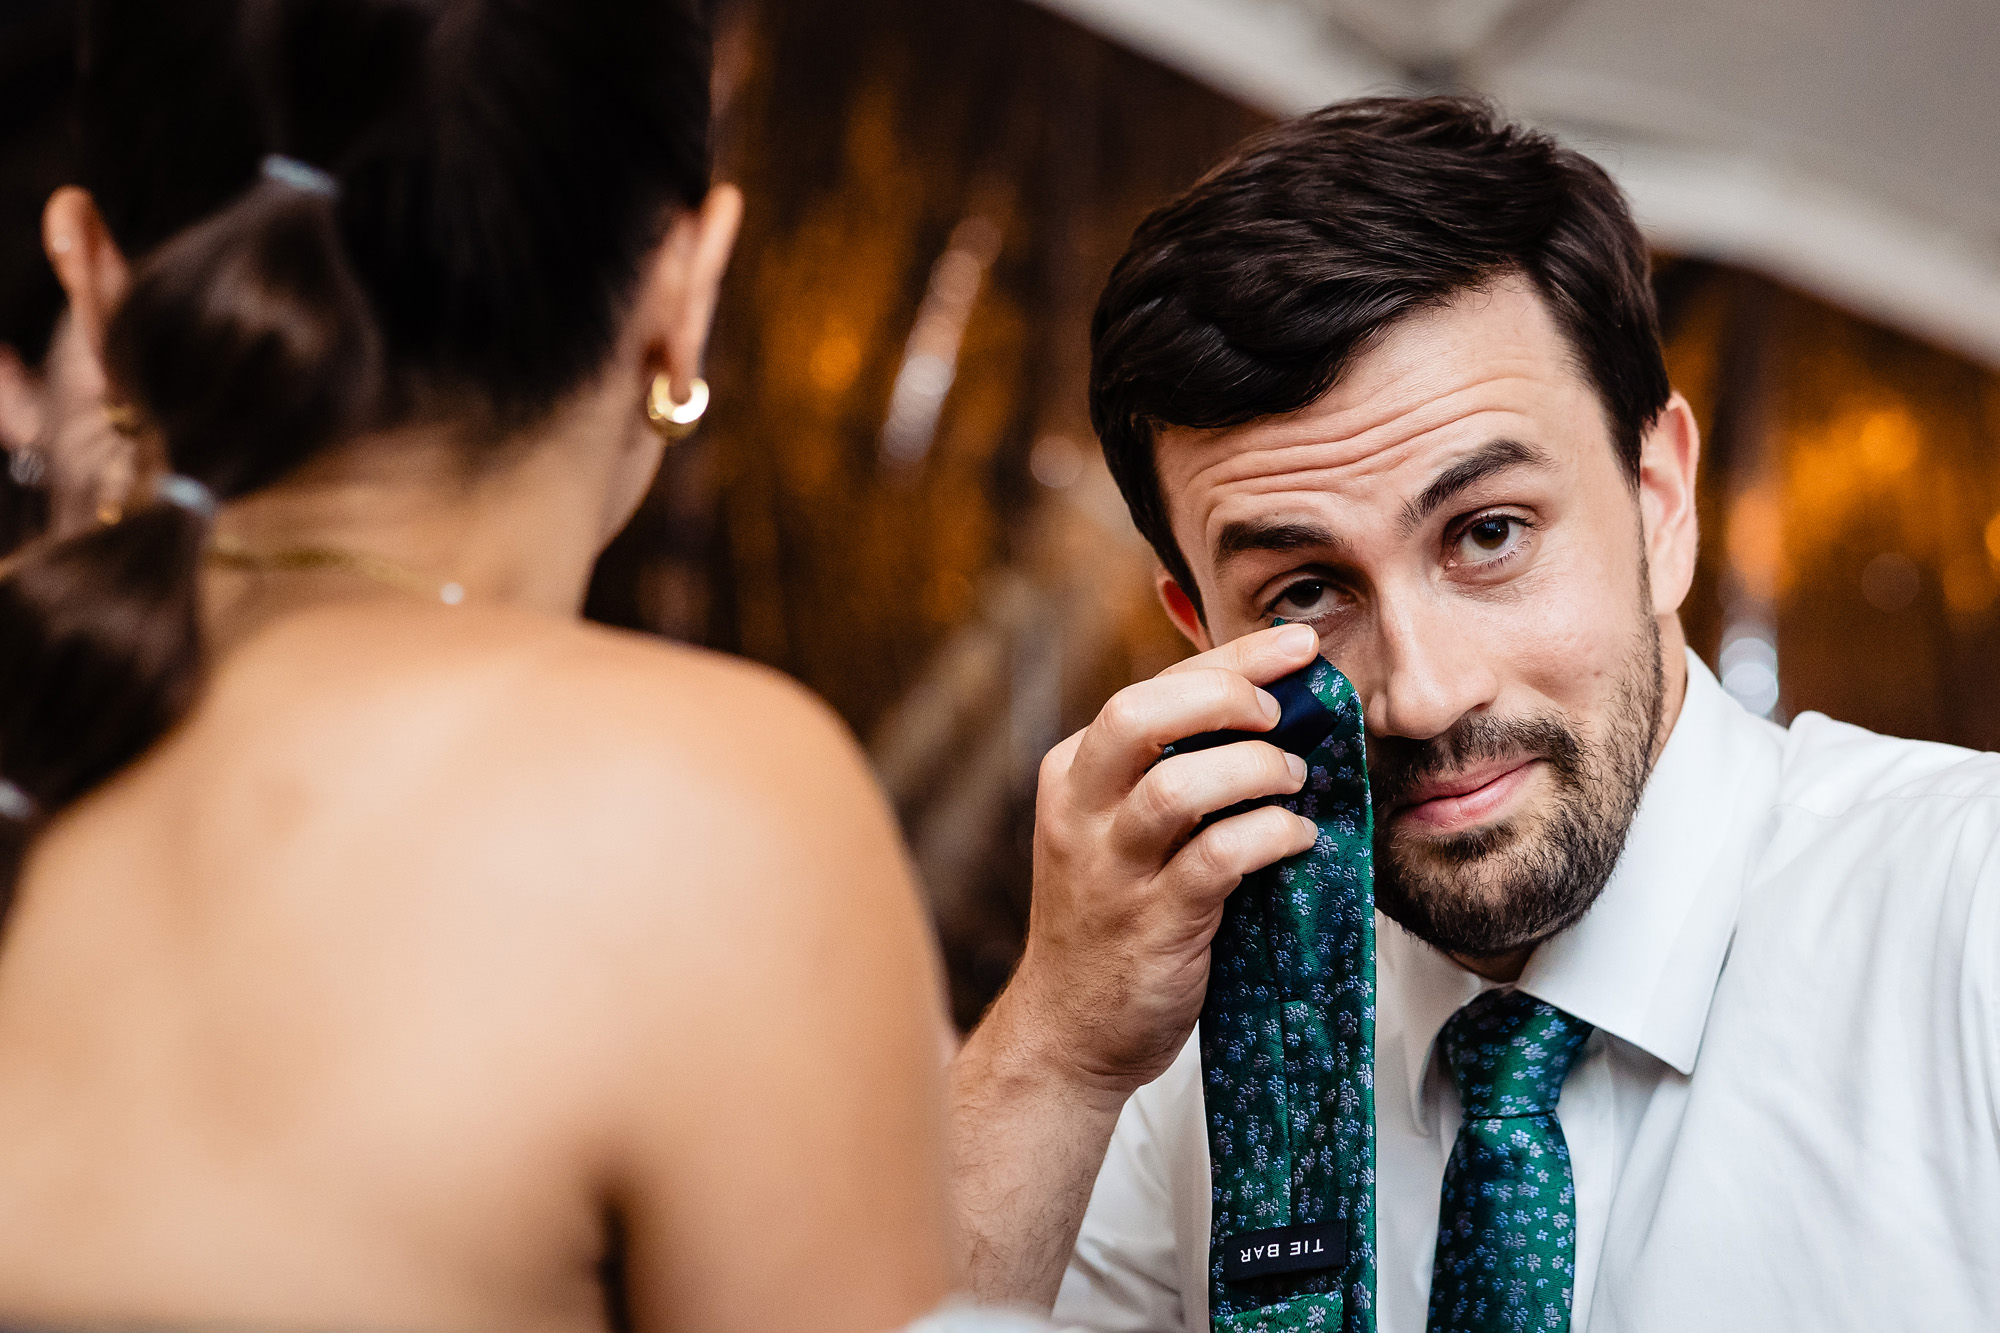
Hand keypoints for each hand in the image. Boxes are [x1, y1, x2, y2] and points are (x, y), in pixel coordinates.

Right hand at [1008, 622, 1323, 1100]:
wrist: (1070, 1031)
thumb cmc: (1112, 919)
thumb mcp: (1116, 830)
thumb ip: (1168, 770)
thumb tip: (1267, 706)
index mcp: (1072, 775)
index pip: (1148, 690)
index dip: (1228, 661)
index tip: (1295, 646)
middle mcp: (1080, 813)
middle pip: (1139, 716)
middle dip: (1225, 694)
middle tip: (1284, 709)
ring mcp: (1110, 870)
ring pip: (1177, 785)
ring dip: (1254, 770)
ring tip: (1295, 780)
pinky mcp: (1153, 923)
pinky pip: (1218, 859)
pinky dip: (1270, 835)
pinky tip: (1298, 837)